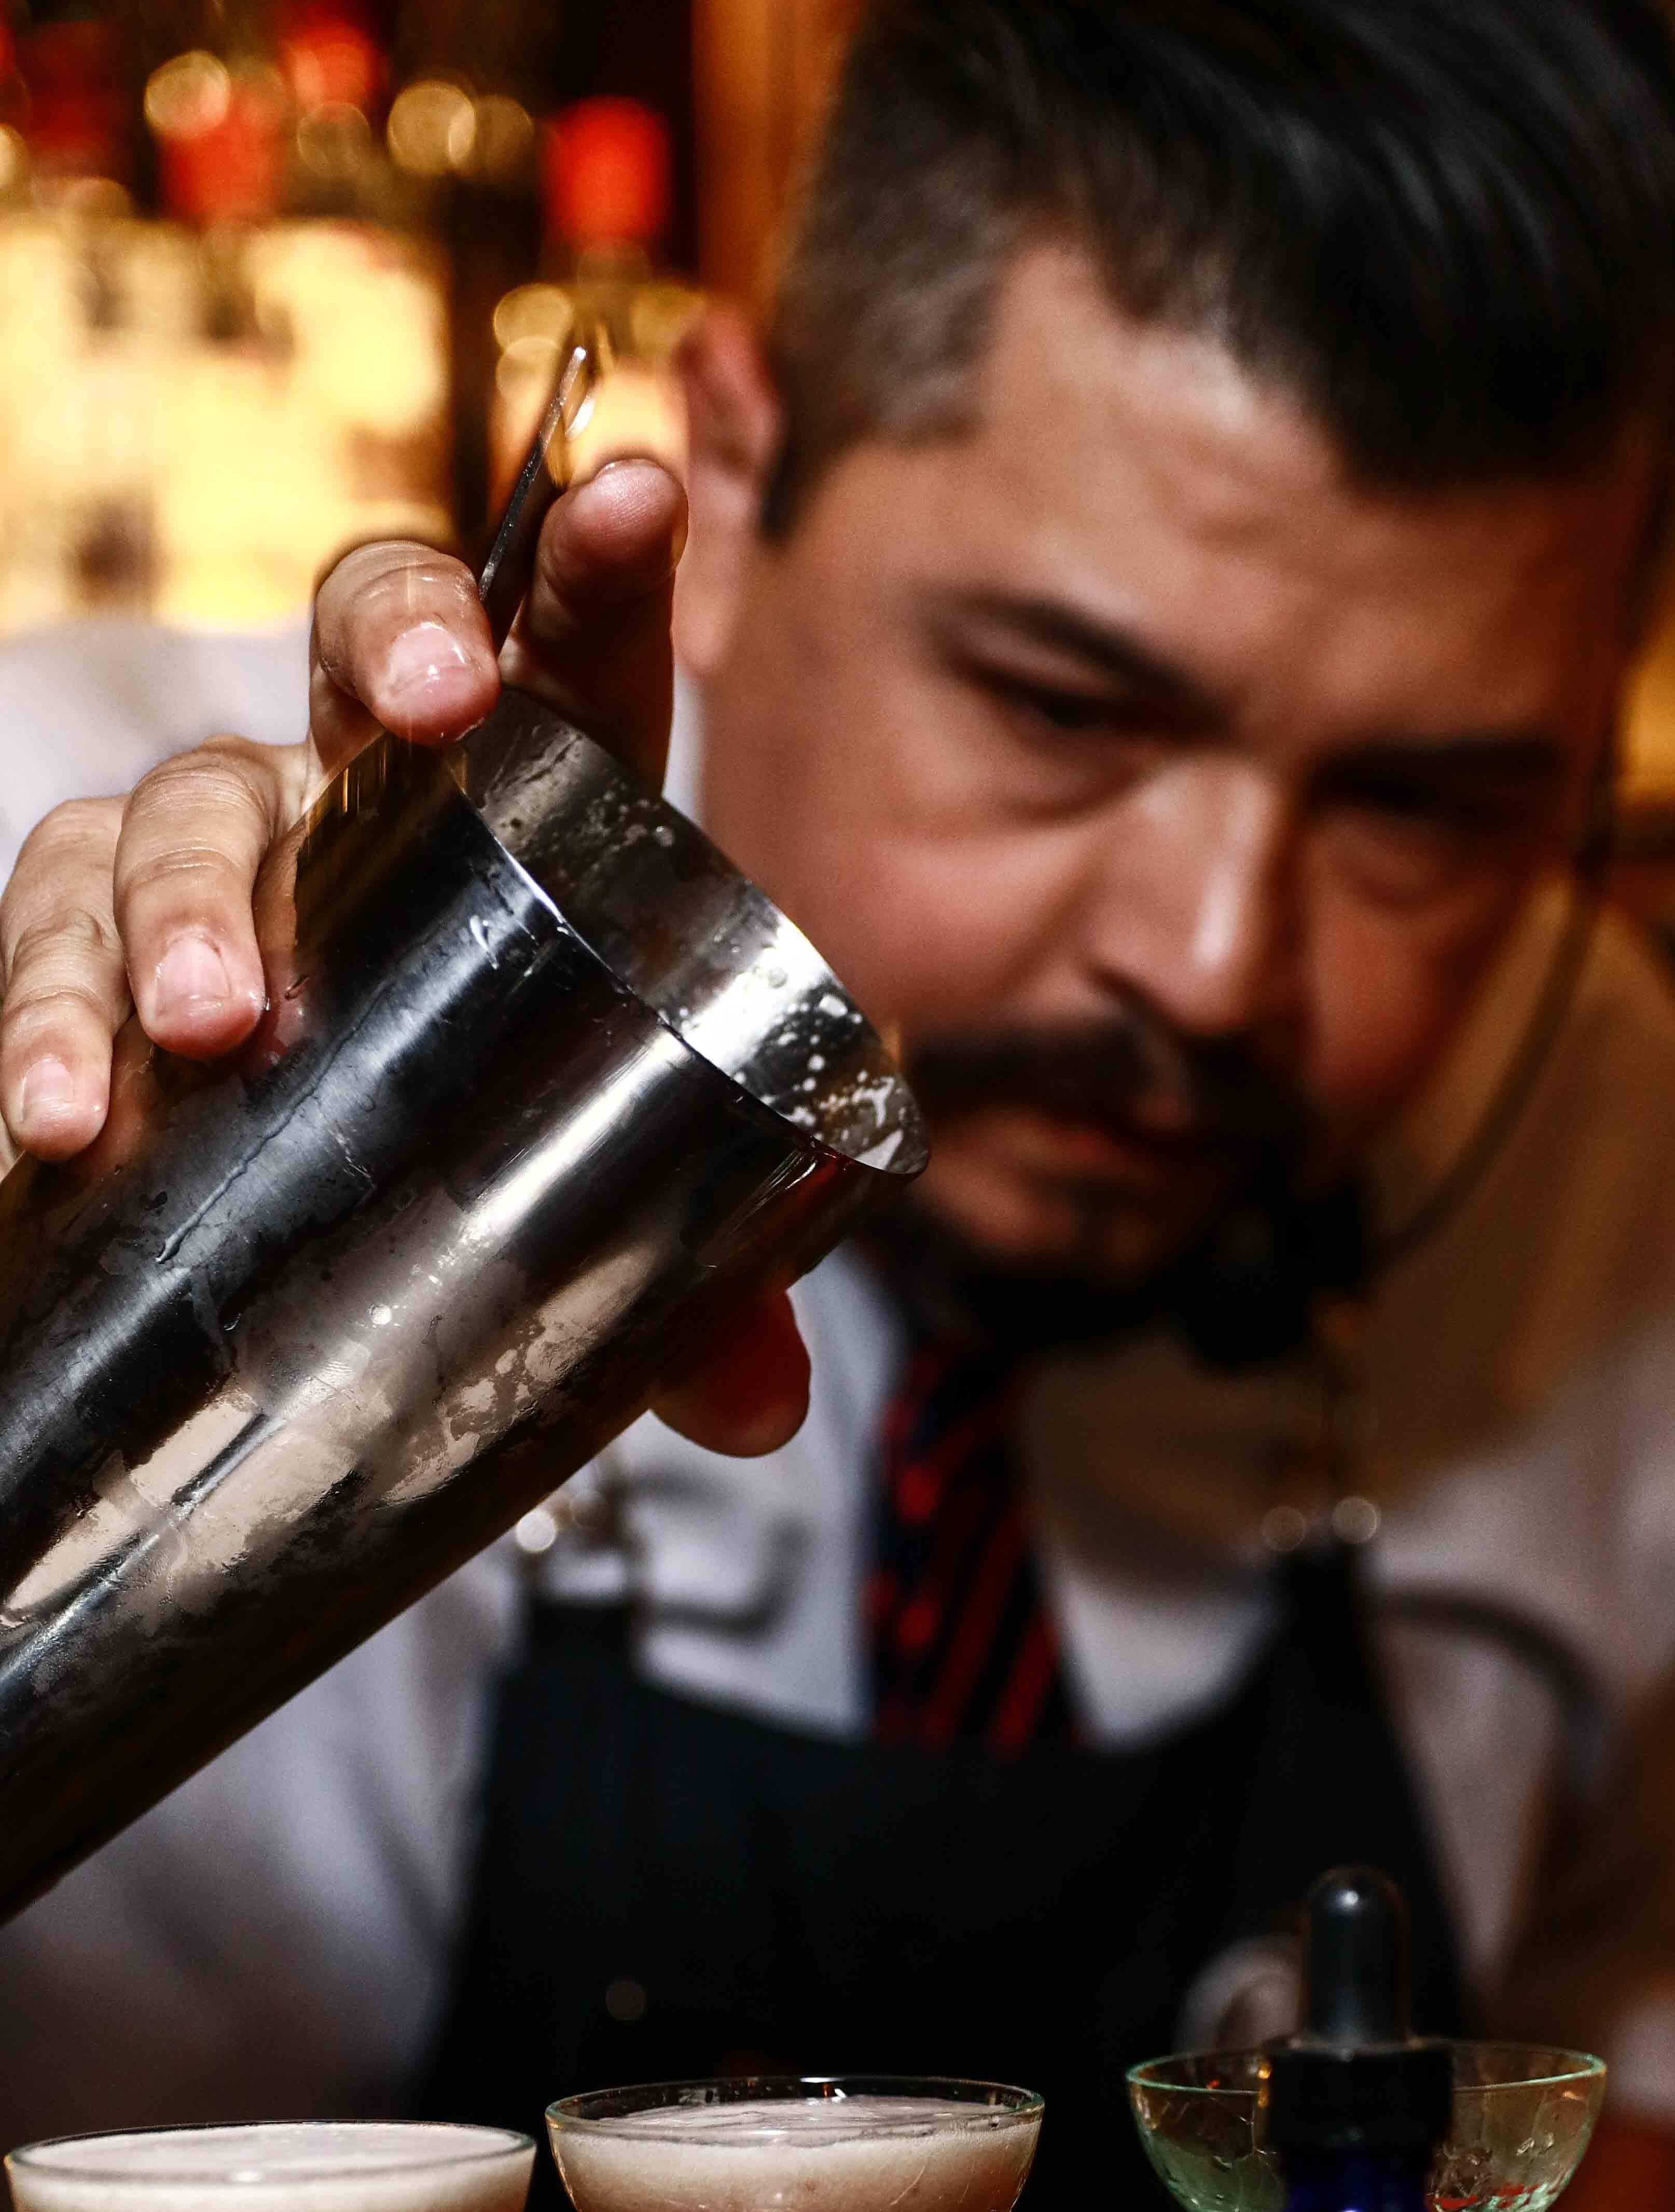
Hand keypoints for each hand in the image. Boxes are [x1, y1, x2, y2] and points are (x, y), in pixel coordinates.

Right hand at [0, 462, 808, 1456]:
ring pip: (174, 805)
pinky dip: (38, 1026)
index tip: (638, 491)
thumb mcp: (605, 1208)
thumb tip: (758, 1411)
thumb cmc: (492, 1142)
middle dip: (390, 643)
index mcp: (521, 808)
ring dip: (185, 898)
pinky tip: (50, 1123)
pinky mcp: (88, 958)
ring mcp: (221, 859)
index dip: (598, 561)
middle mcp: (363, 794)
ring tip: (210, 1020)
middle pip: (357, 648)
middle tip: (428, 704)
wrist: (317, 1211)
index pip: (569, 653)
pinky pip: (43, 947)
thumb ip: (698, 1294)